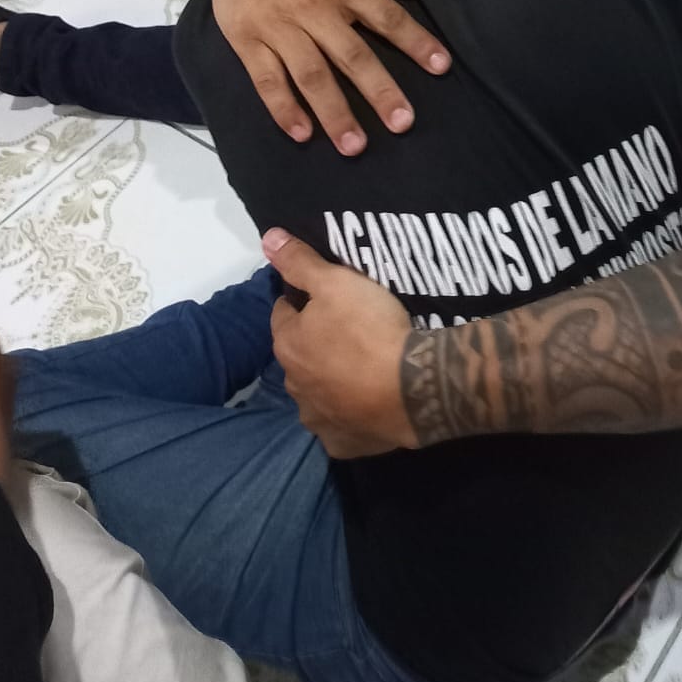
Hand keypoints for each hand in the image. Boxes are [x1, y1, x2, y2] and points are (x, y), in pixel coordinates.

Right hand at [205, 0, 450, 153]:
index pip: (386, 17)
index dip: (415, 42)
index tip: (441, 67)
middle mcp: (313, 9)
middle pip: (352, 56)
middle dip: (379, 91)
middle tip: (403, 123)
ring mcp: (278, 28)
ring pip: (311, 75)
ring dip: (333, 112)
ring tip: (355, 146)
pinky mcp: (249, 41)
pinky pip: (267, 80)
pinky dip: (283, 108)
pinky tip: (302, 134)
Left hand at [264, 230, 415, 458]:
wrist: (414, 388)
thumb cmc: (371, 328)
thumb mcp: (337, 282)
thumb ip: (300, 261)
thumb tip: (267, 238)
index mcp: (288, 344)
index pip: (284, 314)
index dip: (304, 302)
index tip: (329, 299)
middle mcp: (294, 386)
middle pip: (299, 356)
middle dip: (315, 344)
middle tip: (350, 332)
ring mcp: (317, 419)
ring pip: (316, 394)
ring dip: (329, 382)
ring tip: (361, 369)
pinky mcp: (341, 443)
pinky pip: (339, 426)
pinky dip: (348, 415)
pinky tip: (367, 404)